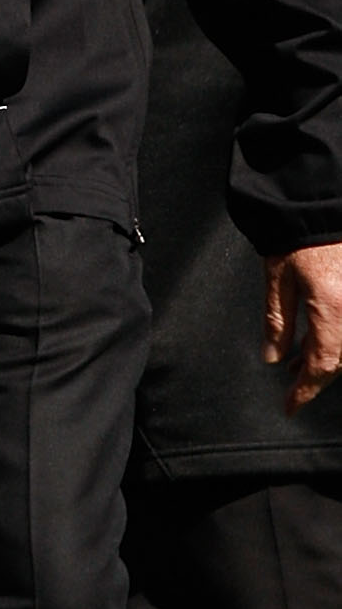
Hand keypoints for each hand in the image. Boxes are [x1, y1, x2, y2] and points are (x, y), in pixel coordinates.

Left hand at [263, 241, 341, 409]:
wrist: (321, 202)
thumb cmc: (298, 235)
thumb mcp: (278, 279)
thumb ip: (277, 322)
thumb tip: (274, 358)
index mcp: (333, 309)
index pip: (323, 365)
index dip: (306, 390)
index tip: (291, 406)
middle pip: (340, 358)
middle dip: (315, 374)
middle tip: (292, 381)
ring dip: (325, 355)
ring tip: (298, 358)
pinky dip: (334, 335)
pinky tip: (316, 336)